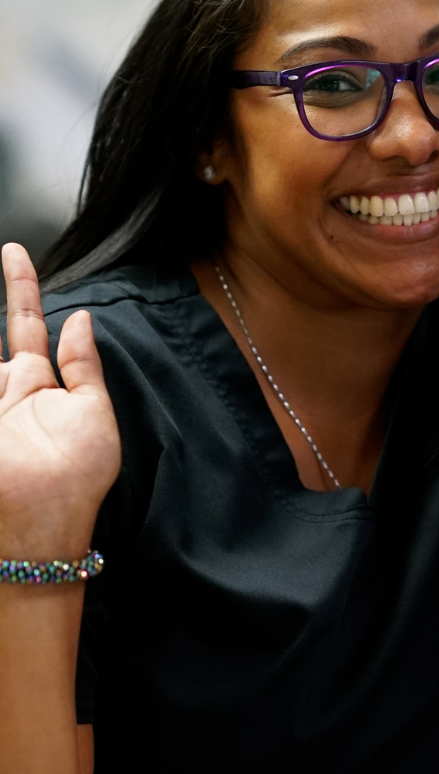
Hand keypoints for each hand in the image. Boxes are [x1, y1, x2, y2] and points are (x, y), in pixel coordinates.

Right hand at [0, 243, 120, 558]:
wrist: (44, 522)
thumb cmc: (77, 475)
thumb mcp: (93, 412)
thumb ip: (84, 364)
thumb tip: (82, 315)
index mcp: (37, 385)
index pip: (26, 322)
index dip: (21, 286)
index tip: (13, 250)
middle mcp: (1, 388)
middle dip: (0, 293)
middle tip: (3, 251)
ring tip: (2, 265)